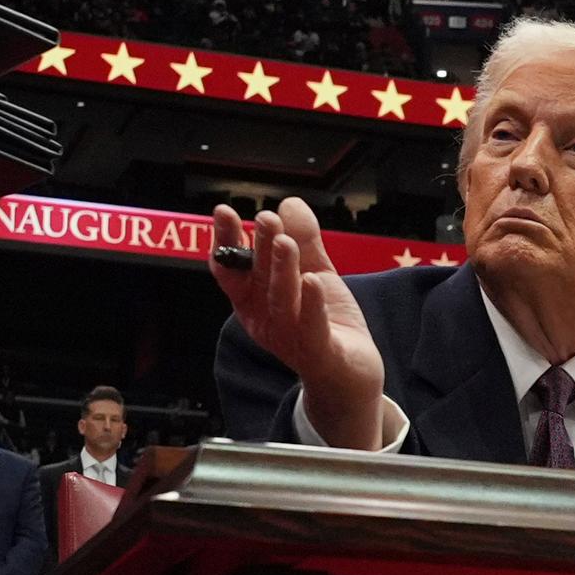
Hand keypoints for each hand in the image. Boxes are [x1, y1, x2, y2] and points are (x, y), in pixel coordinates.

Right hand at [211, 197, 394, 449]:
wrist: (351, 372)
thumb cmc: (326, 322)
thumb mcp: (314, 273)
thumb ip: (305, 240)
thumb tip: (290, 203)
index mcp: (255, 299)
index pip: (233, 269)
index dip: (226, 241)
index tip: (223, 212)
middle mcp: (265, 319)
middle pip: (258, 279)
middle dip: (258, 248)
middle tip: (264, 218)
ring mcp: (289, 337)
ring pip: (282, 301)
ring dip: (281, 270)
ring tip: (284, 241)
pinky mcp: (317, 352)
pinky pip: (312, 327)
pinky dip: (311, 305)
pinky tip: (313, 280)